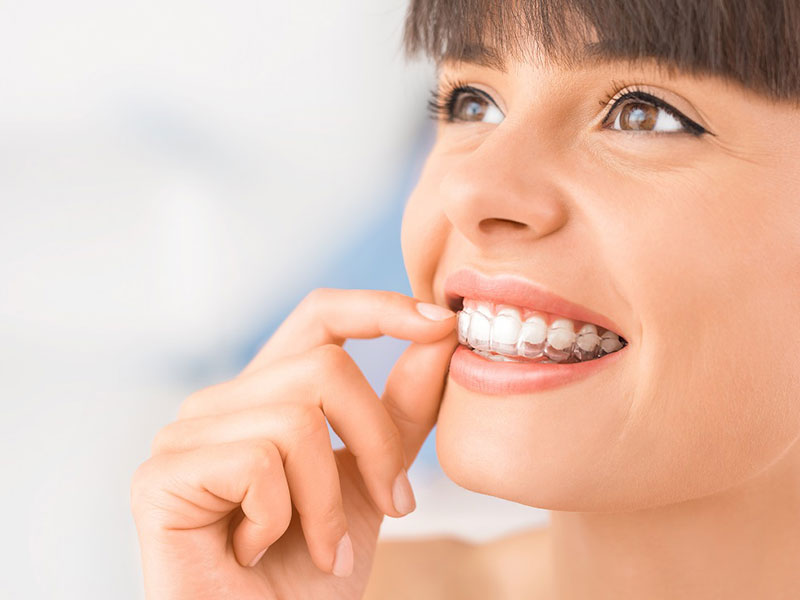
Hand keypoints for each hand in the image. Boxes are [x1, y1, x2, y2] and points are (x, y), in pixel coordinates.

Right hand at [130, 289, 457, 598]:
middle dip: (376, 444)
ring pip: (297, 420)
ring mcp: (185, 435)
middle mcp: (222, 402)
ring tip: (327, 548)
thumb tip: (439, 335)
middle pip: (325, 367)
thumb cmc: (317, 570)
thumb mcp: (374, 479)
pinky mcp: (160, 476)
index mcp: (268, 394)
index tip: (441, 323)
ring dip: (330, 503)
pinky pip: (258, 463)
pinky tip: (257, 553)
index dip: (380, 308)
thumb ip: (400, 410)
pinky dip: (281, 520)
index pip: (320, 315)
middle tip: (392, 506)